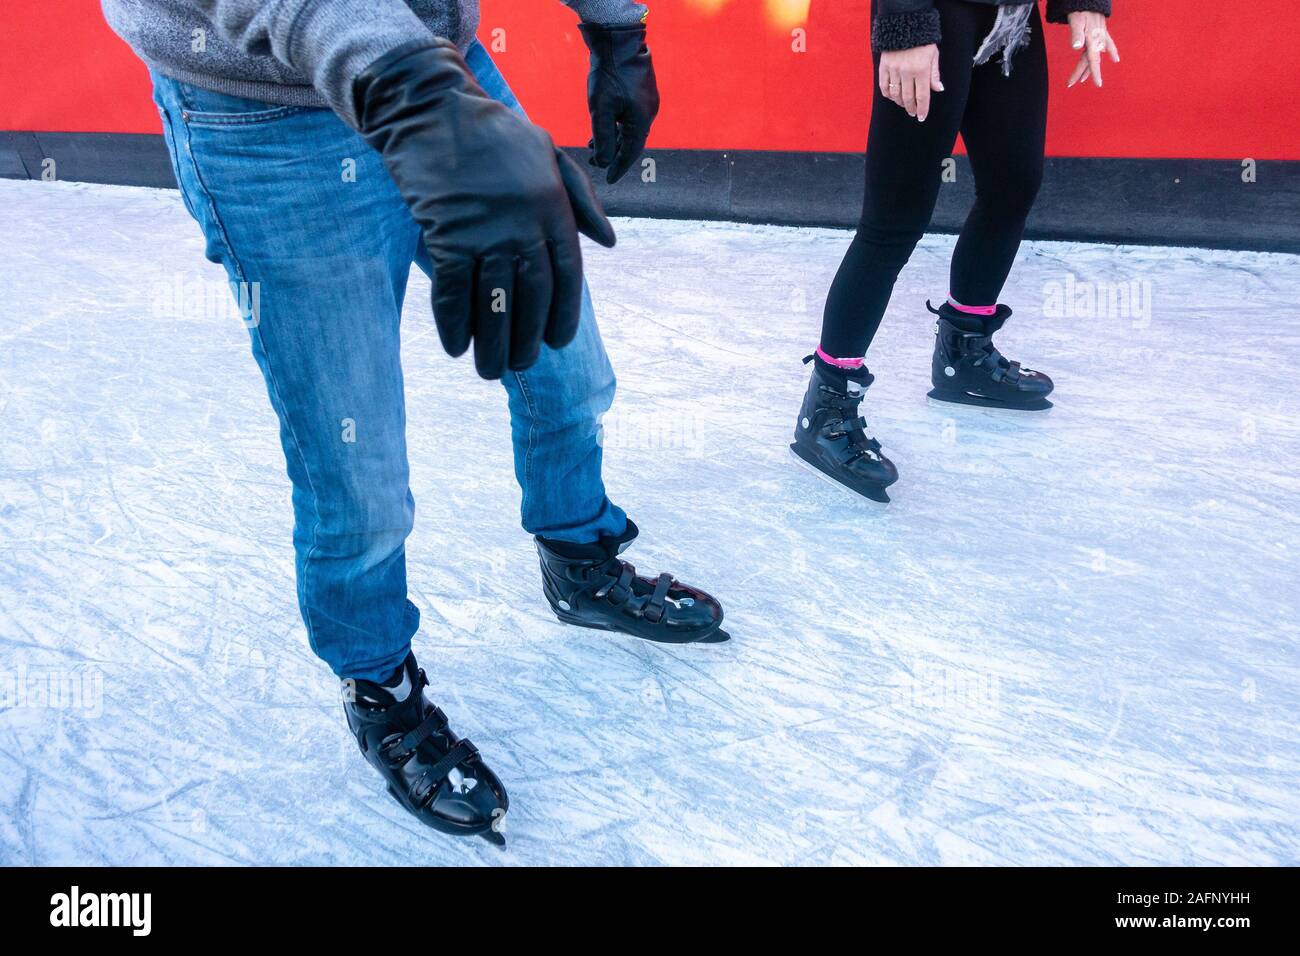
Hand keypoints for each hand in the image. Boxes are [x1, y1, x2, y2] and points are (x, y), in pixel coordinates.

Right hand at [354, 40, 615, 379]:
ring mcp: (485, 232)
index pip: (568, 275)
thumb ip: (581, 200)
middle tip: (520, 365)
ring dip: (492, 343)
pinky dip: (454, 323)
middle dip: (527, 339)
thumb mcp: (550, 154)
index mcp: (554, 207)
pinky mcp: (447, 234)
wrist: (432, 109)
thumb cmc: (494, 133)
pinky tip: (456, 347)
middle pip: (532, 297)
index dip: (563, 316)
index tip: (556, 344)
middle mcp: (524, 224)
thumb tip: (608, 243)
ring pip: (494, 302)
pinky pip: (454, 291)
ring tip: (490, 370)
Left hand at [578, 23, 660, 182]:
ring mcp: (647, 103)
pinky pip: (630, 117)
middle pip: (630, 142)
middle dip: (612, 153)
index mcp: (641, 122)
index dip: (619, 168)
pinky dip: (617, 125)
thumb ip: (602, 138)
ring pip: (629, 129)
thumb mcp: (600, 110)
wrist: (619, 42)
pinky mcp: (642, 93)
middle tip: (594, 161)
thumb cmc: (609, 75)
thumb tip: (603, 162)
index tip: (609, 180)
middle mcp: (649, 114)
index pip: (630, 154)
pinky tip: (603, 125)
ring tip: (592, 143)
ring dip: (612, 138)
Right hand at [879, 44, 942, 121]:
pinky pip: (884, 86)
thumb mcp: (933, 55)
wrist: (905, 25)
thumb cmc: (922, 41)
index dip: (922, 109)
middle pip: (908, 98)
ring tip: (904, 104)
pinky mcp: (884, 67)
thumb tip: (938, 90)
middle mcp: (907, 72)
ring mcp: (894, 70)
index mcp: (921, 70)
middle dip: (911, 108)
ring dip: (900, 102)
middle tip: (913, 112)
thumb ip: (935, 74)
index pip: (922, 95)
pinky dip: (888, 94)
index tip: (921, 117)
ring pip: (895, 94)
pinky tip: (892, 97)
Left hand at [1066, 12, 1119, 87]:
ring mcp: (1101, 36)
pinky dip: (1111, 51)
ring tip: (1083, 79)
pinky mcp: (1102, 32)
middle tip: (1071, 83)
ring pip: (1095, 55)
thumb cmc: (1081, 10)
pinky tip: (1116, 59)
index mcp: (1092, 40)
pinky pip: (1108, 44)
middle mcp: (1098, 40)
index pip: (1091, 60)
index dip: (1091, 73)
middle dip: (1081, 73)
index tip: (1094, 84)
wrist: (1089, 1)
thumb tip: (1076, 47)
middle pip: (1089, 60)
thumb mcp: (1076, 21)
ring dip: (1089, 67)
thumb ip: (1076, 34)